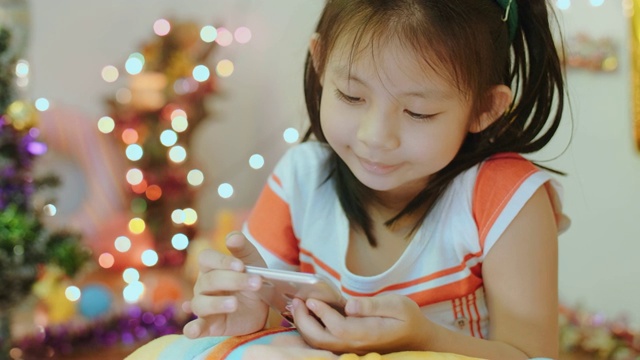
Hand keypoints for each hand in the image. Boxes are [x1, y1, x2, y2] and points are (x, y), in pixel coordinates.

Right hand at [182, 232, 268, 337]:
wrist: (263, 308)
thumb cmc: (253, 280)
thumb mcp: (253, 262)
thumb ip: (243, 248)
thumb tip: (232, 238)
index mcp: (211, 267)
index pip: (206, 258)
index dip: (222, 261)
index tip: (241, 266)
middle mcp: (203, 285)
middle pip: (209, 280)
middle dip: (234, 281)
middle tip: (256, 283)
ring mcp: (204, 305)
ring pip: (201, 303)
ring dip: (217, 303)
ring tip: (235, 303)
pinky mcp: (209, 324)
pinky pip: (195, 327)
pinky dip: (193, 329)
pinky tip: (194, 331)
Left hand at [291, 293, 429, 353]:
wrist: (416, 337)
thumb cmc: (407, 318)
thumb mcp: (397, 305)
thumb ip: (373, 305)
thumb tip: (349, 305)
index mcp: (367, 334)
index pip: (338, 328)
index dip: (322, 314)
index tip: (311, 298)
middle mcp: (355, 345)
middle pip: (321, 339)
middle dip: (304, 321)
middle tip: (296, 301)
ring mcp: (350, 349)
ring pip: (319, 344)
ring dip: (304, 326)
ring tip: (298, 307)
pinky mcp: (347, 347)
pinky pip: (323, 343)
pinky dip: (310, 331)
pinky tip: (307, 315)